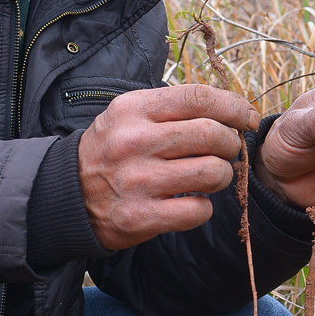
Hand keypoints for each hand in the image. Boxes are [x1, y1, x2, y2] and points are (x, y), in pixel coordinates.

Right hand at [79, 84, 258, 249]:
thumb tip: (230, 108)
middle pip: (210, 134)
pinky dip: (204, 207)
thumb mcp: (132, 113)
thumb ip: (174, 107)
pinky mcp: (141, 217)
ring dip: (222, 174)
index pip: (198, 97)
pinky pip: (197, 211)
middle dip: (230, 142)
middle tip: (228, 148)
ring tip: (211, 174)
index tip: (247, 116)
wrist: (67, 193)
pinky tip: (193, 201)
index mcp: (135, 109)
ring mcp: (138, 180)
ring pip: (211, 172)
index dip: (233, 105)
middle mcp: (135, 141)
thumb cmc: (113, 147)